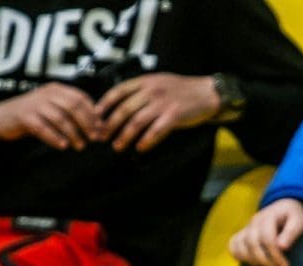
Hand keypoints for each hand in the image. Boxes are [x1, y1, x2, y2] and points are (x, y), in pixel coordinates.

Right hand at [0, 83, 102, 150]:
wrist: (4, 117)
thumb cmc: (36, 115)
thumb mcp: (55, 109)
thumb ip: (74, 114)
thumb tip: (99, 126)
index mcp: (57, 89)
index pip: (81, 98)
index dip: (93, 114)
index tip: (102, 128)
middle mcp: (47, 93)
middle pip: (72, 106)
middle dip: (86, 123)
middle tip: (95, 138)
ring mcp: (34, 104)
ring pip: (59, 118)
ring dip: (73, 133)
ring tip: (80, 146)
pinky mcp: (24, 116)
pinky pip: (42, 127)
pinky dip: (54, 137)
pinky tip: (63, 146)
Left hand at [96, 73, 220, 152]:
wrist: (207, 93)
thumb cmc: (183, 90)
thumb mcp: (159, 81)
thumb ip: (142, 90)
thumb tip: (123, 103)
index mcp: (145, 82)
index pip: (118, 91)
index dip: (104, 104)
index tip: (95, 116)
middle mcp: (151, 91)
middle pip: (124, 109)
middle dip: (110, 125)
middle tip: (102, 137)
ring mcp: (162, 104)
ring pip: (137, 122)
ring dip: (125, 136)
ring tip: (118, 146)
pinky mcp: (174, 116)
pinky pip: (156, 131)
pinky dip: (147, 141)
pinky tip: (141, 148)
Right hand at [229, 198, 302, 265]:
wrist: (284, 207)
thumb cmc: (294, 216)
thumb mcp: (299, 222)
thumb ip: (291, 232)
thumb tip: (282, 247)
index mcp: (269, 217)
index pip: (267, 238)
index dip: (275, 255)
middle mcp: (255, 221)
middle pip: (252, 242)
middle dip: (263, 259)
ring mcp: (247, 227)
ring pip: (240, 244)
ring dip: (251, 259)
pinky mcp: (243, 233)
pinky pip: (233, 243)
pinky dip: (238, 254)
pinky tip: (251, 263)